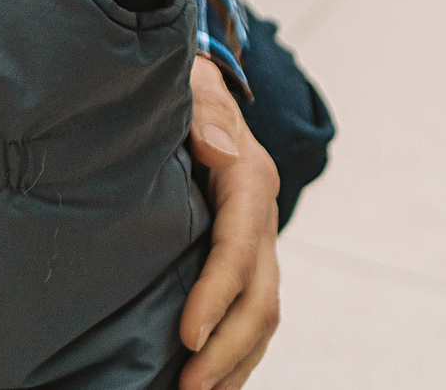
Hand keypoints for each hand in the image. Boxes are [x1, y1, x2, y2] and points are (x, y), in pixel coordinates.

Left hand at [179, 56, 281, 389]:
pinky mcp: (247, 256)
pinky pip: (252, 313)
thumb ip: (202, 110)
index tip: (188, 335)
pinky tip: (211, 380)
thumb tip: (216, 146)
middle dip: (228, 348)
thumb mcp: (190, 86)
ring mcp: (258, 240)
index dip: (217, 294)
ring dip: (236, 361)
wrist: (197, 89)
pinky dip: (237, 352)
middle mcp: (260, 216)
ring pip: (263, 314)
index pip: (238, 248)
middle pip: (260, 296)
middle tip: (190, 386)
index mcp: (248, 178)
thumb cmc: (183, 88)